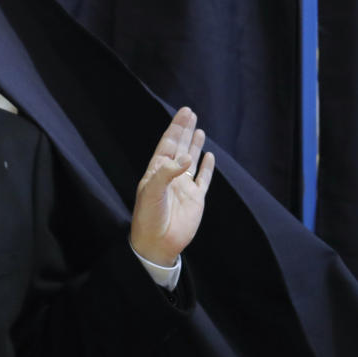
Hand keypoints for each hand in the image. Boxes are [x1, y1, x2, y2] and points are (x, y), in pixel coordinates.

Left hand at [129, 107, 214, 266]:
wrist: (157, 243)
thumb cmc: (149, 217)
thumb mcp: (152, 192)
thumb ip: (167, 172)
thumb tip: (187, 157)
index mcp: (157, 171)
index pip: (168, 144)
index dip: (176, 128)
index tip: (184, 113)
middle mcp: (170, 176)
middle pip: (180, 147)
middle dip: (185, 130)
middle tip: (190, 113)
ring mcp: (183, 187)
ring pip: (191, 160)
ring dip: (195, 145)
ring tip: (199, 130)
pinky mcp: (195, 199)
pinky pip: (203, 179)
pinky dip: (207, 167)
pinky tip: (209, 156)